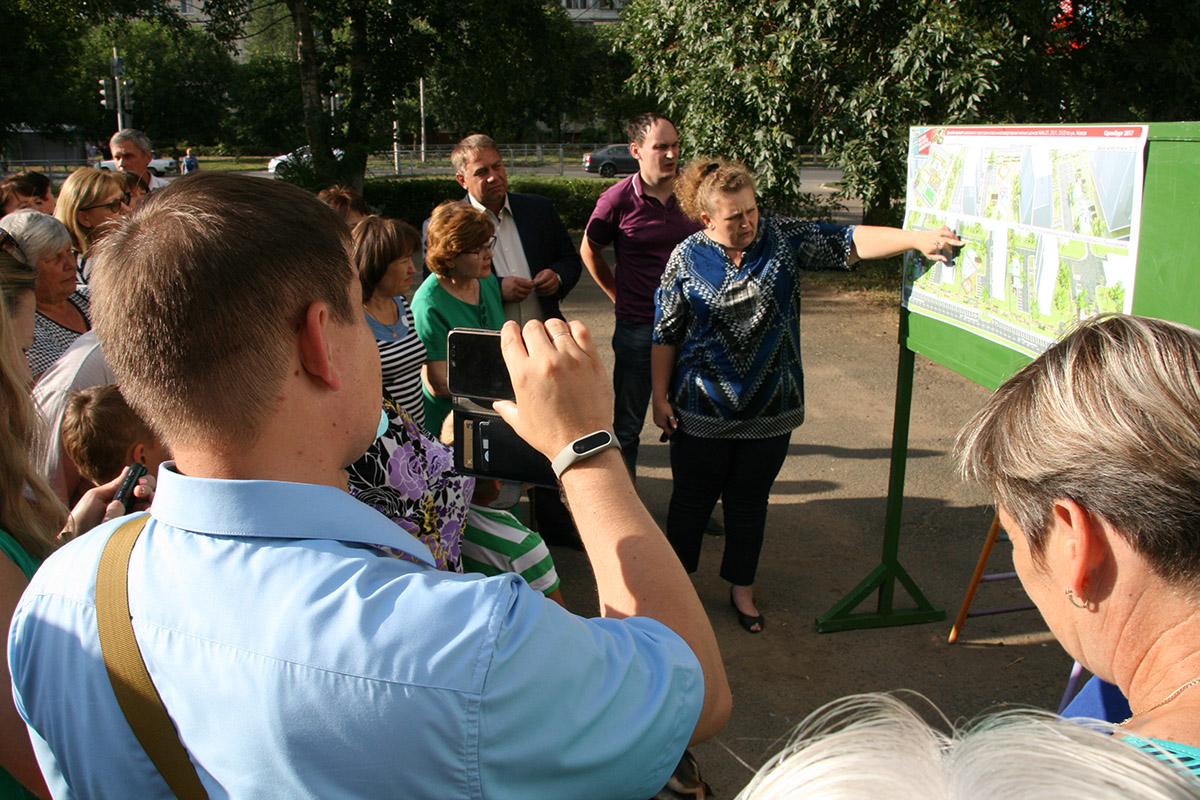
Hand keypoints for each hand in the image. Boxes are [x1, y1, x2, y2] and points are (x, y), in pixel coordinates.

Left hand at [60, 467, 155, 541]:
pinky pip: (150, 519)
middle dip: (148, 487)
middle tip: (138, 490)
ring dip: (151, 497)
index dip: (143, 480)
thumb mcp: (96, 496)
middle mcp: (131, 507)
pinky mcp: (136, 530)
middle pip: (150, 492)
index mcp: (121, 497)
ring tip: (140, 497)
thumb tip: (128, 468)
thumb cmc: (82, 518)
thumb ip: (115, 484)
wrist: (76, 539)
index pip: (140, 485)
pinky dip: (152, 512)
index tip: (139, 481)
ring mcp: (134, 519)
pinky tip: (146, 511)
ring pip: (154, 504)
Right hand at [492, 319, 612, 458]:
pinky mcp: (590, 360)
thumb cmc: (553, 435)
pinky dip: (574, 329)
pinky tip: (572, 337)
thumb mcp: (520, 423)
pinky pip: (581, 330)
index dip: (509, 330)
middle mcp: (545, 362)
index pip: (510, 338)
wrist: (583, 444)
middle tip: (535, 340)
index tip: (511, 330)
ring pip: (556, 325)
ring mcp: (570, 359)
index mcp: (523, 375)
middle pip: (532, 327)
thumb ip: (507, 408)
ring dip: (552, 330)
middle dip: (531, 331)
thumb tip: (499, 404)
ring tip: (554, 339)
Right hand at [500, 276, 533, 302]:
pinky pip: (520, 300)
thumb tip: (530, 282)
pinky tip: (519, 295)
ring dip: (526, 294)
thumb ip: (522, 280)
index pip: (528, 284)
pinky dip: (521, 298)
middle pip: (528, 291)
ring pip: (525, 296)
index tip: (531, 285)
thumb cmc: (505, 282)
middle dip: (529, 290)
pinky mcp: (512, 299)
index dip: (531, 285)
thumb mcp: (514, 278)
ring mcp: (514, 295)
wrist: (498, 288)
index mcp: (516, 282)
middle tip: (528, 288)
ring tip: (523, 292)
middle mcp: (515, 288)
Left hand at [531, 269, 560, 296]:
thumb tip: (533, 284)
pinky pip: (549, 293)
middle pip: (547, 285)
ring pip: (548, 289)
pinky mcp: (555, 289)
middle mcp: (554, 278)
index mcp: (550, 273)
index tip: (534, 284)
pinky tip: (539, 293)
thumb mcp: (540, 275)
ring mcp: (556, 284)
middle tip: (535, 288)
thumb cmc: (544, 275)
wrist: (551, 277)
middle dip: (540, 287)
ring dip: (541, 291)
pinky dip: (543, 294)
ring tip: (536, 291)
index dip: (539, 282)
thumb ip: (536, 279)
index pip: (545, 278)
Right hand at [652, 395, 677, 438]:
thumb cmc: (664, 406)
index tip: (676, 430)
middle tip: (674, 421)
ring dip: (666, 423)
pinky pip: (660, 422)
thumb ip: (673, 421)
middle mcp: (658, 423)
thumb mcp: (670, 414)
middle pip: (665, 429)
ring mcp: (656, 421)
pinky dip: (663, 421)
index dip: (672, 432)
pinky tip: (665, 416)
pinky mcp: (654, 418)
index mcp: (662, 423)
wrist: (658, 400)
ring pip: (662, 425)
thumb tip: (675, 427)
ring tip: (669, 417)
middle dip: (670, 427)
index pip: (667, 432)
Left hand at [916, 225, 962, 261]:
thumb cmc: (924, 248)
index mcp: (933, 245)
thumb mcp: (929, 256)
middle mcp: (935, 238)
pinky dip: (949, 230)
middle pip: (947, 239)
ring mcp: (937, 232)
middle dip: (955, 241)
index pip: (943, 245)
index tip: (951, 252)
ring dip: (954, 236)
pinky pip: (945, 227)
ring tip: (958, 240)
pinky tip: (951, 234)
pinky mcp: (937, 229)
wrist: (917, 239)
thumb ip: (937, 258)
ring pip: (947, 232)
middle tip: (962, 244)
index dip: (949, 248)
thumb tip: (946, 259)